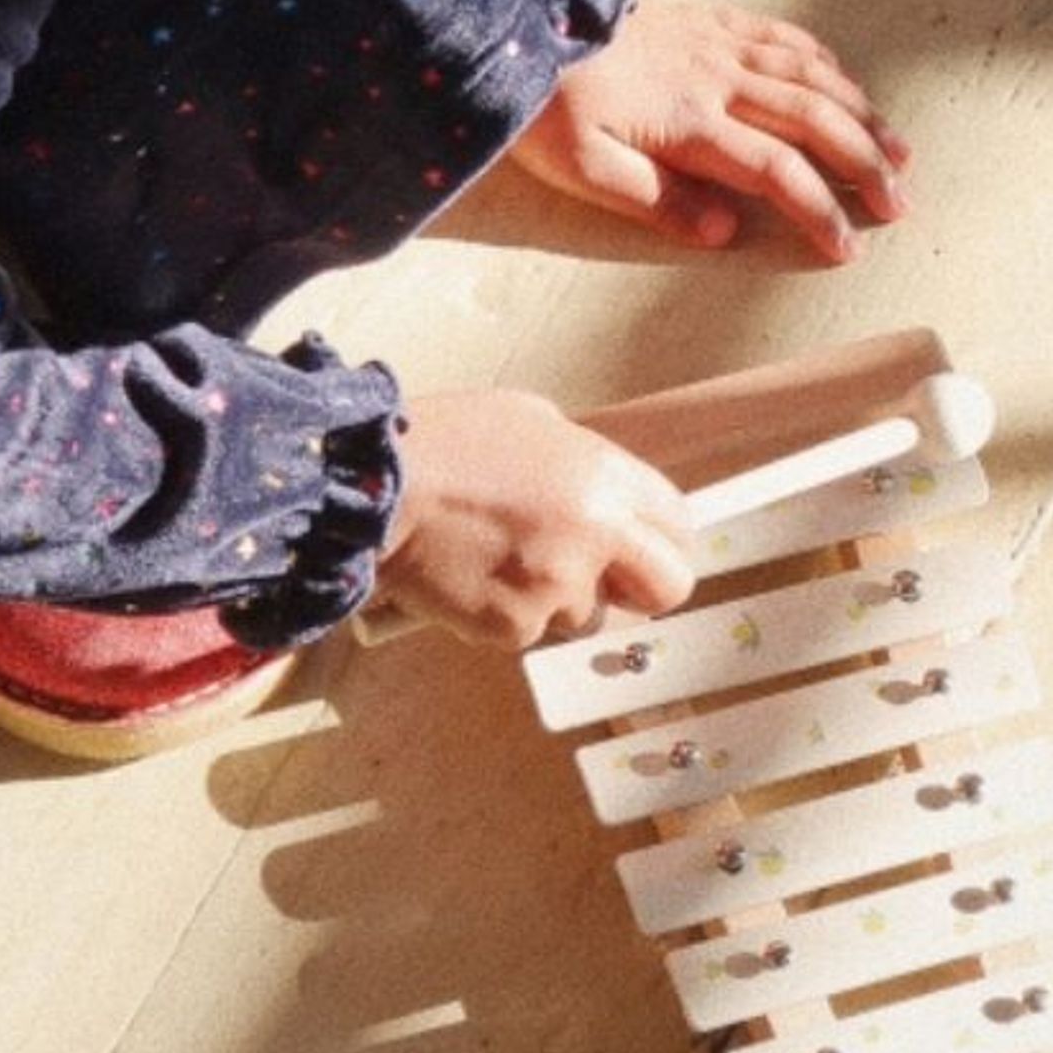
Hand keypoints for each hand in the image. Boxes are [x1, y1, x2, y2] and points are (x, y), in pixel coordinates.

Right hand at [376, 386, 696, 649]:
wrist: (371, 490)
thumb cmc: (442, 444)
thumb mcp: (531, 420)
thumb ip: (582, 460)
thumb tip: (604, 491)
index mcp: (606, 476)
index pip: (680, 525)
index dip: (664, 540)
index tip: (647, 548)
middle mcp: (595, 534)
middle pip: (669, 588)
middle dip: (640, 586)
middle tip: (604, 576)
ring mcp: (557, 587)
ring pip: (590, 615)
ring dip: (561, 599)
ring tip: (507, 560)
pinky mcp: (516, 627)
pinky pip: (532, 632)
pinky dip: (509, 613)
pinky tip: (476, 576)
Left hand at [508, 0, 911, 265]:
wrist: (523, 17)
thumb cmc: (547, 104)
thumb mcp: (585, 170)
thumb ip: (658, 201)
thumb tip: (726, 231)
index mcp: (691, 124)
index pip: (776, 173)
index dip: (819, 211)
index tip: (847, 247)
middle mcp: (718, 79)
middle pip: (813, 121)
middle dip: (864, 163)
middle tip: (899, 201)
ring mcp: (717, 43)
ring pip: (810, 75)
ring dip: (860, 112)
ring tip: (897, 146)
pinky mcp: (706, 19)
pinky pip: (780, 34)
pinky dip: (820, 57)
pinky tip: (841, 76)